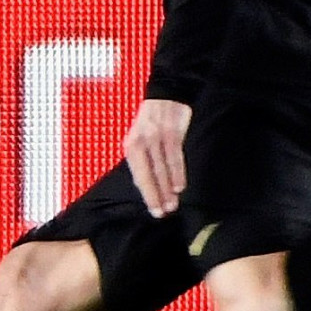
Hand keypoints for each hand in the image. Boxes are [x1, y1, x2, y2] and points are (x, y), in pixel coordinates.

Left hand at [123, 96, 192, 216]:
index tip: (154, 211)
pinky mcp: (171, 133)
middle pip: (148, 174)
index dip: (147, 194)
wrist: (165, 97)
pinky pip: (174, 156)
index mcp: (131, 147)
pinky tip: (179, 186)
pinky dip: (177, 172)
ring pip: (162, 168)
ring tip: (173, 204)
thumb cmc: (153, 123)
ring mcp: (156, 138)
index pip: (138, 176)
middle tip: (163, 213)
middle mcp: (140, 143)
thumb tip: (150, 186)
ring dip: (167, 188)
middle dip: (155, 196)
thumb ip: (145, 162)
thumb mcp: (141, 140)